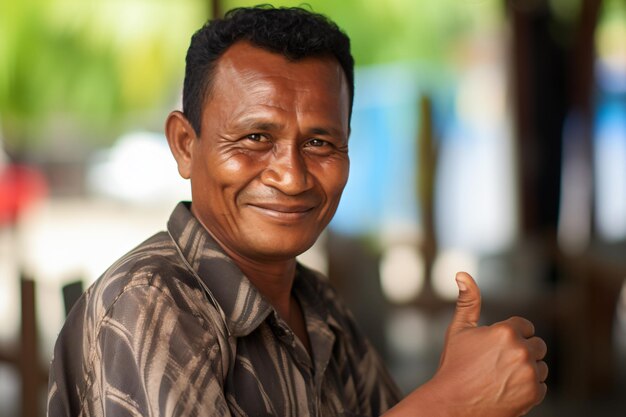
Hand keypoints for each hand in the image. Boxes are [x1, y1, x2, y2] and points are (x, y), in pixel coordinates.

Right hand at [429, 272, 547, 416]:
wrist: (452, 404)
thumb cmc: (454, 364)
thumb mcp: (459, 330)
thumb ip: (467, 300)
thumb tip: (461, 274)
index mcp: (505, 331)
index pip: (525, 326)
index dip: (510, 336)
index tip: (495, 348)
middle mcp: (521, 351)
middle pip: (537, 345)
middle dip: (521, 351)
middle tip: (497, 364)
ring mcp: (530, 374)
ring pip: (540, 366)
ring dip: (526, 370)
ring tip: (500, 377)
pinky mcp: (534, 394)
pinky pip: (541, 385)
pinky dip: (528, 388)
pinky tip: (507, 389)